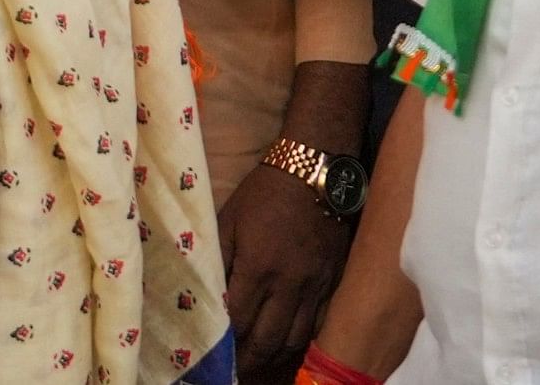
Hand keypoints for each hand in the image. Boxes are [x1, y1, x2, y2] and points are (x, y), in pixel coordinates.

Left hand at [217, 153, 354, 378]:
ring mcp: (315, 286)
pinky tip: (289, 345)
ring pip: (296, 338)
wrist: (315, 174)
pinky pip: (319, 324)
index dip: (225, 340)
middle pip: (269, 338)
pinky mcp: (333, 283)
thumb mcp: (229, 219)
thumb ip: (218, 257)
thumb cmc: (264, 195)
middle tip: (236, 369)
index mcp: (258, 267)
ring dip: (276, 355)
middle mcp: (289, 283)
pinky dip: (303, 340)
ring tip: (260, 363)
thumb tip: (206, 291)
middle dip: (250, 359)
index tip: (214, 352)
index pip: (239, 318)